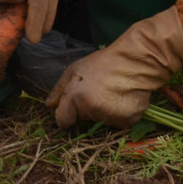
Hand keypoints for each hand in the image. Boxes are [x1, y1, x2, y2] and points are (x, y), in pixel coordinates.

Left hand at [46, 6, 182, 127]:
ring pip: (100, 120)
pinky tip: (122, 98)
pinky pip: (117, 122)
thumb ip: (59, 90)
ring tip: (111, 92)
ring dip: (103, 111)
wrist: (134, 62)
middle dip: (86, 108)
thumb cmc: (102, 63)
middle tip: (97, 90)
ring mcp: (110, 117)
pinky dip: (118, 114)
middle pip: (83, 118)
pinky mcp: (126, 121)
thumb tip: (48, 106)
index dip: (66, 115)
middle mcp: (91, 110)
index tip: (71, 110)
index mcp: (75, 98)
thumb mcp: (74, 70)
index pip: (63, 120)